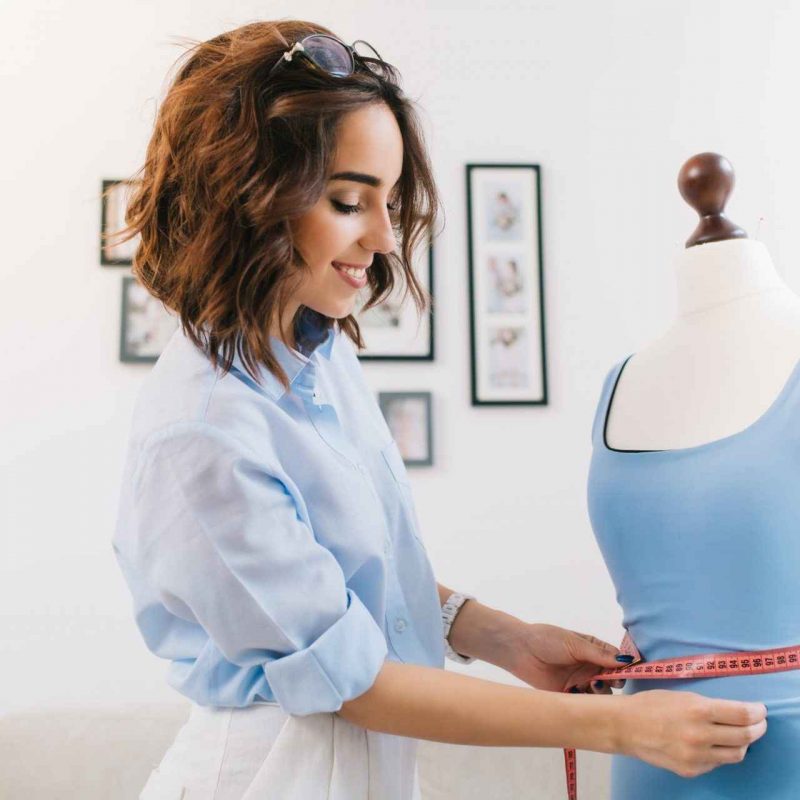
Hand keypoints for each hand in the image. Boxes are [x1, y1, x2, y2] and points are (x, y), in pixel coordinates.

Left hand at [505, 622, 626, 693]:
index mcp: (592, 650)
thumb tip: (627, 660)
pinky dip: (587, 704)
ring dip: (600, 692)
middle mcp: (589, 667)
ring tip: (590, 686)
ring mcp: (579, 682)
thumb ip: (599, 654)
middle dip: (614, 681)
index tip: (627, 672)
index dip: (624, 666)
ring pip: (600, 694)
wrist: (520, 650)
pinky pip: (584, 704)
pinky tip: (582, 697)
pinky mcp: (569, 696)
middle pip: (611, 679)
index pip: (616, 660)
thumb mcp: (574, 644)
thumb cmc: (547, 640)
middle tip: (608, 680)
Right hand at [618, 690, 767, 776]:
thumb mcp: (682, 696)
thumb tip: (738, 713)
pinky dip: (721, 752)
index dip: (757, 712)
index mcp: (698, 710)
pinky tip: (714, 743)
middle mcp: (701, 735)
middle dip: (758, 728)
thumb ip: (710, 706)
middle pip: (745, 736)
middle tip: (759, 723)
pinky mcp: (691, 770)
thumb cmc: (651, 704)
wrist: (624, 726)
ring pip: (736, 754)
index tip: (760, 709)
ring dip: (744, 743)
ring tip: (741, 735)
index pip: (742, 714)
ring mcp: (697, 756)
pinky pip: (717, 763)